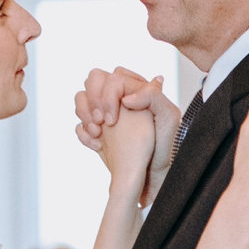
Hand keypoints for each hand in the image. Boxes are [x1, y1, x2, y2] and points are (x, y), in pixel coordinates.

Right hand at [75, 67, 179, 204]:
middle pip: (93, 80)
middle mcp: (120, 96)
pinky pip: (79, 122)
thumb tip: (127, 97)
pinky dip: (83, 133)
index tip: (112, 120)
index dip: (108, 96)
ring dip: (84, 115)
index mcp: (137, 89)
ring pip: (81, 97)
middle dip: (92, 101)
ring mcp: (106, 111)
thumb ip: (153, 96)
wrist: (151, 171)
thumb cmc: (164, 143)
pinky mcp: (97, 128)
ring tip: (97, 134)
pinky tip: (97, 145)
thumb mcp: (168, 116)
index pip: (114, 77)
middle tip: (102, 122)